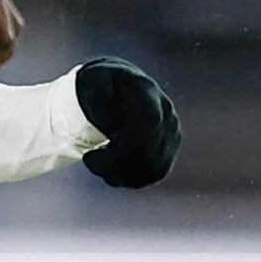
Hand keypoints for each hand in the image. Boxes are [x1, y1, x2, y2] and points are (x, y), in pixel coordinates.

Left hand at [74, 58, 178, 188]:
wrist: (117, 87)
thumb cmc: (98, 85)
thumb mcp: (90, 82)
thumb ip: (98, 99)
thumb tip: (112, 125)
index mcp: (147, 92)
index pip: (149, 121)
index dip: (123, 145)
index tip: (91, 152)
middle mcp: (167, 112)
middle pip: (149, 151)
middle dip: (115, 164)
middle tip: (89, 160)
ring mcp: (172, 133)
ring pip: (153, 168)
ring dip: (122, 174)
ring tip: (98, 165)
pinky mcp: (169, 150)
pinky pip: (155, 173)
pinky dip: (131, 179)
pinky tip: (111, 171)